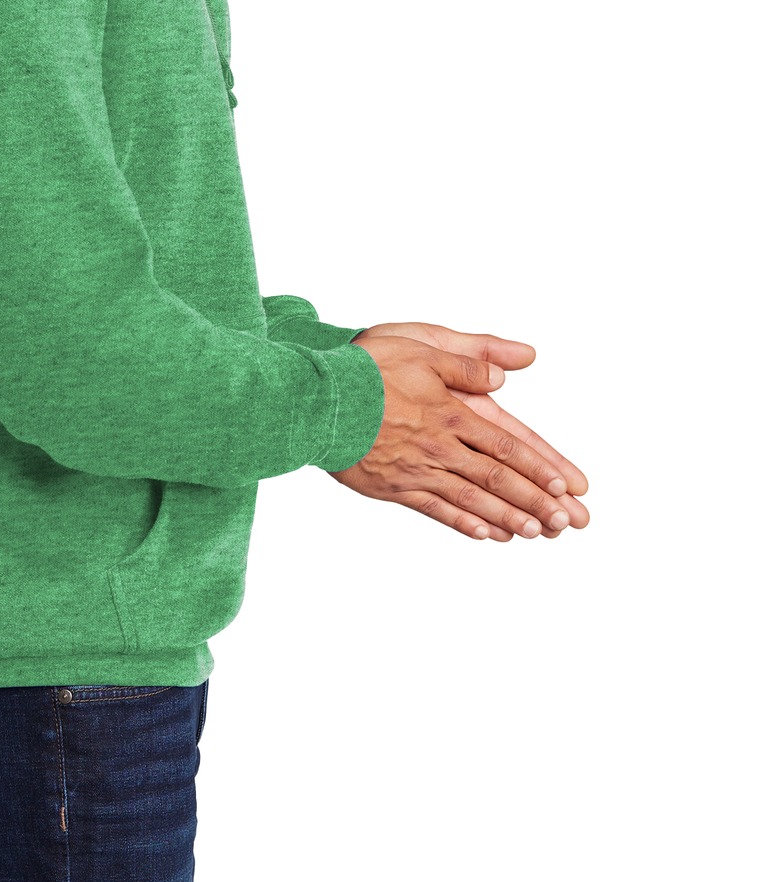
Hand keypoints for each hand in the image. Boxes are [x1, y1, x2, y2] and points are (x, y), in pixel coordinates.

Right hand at [329, 329, 585, 542]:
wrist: (313, 401)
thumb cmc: (367, 367)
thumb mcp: (423, 345)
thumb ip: (471, 358)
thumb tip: (516, 366)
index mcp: (452, 412)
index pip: (507, 444)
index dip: (540, 466)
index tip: (567, 486)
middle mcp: (441, 447)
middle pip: (497, 479)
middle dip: (536, 501)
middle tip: (568, 522)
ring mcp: (417, 471)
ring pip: (472, 500)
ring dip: (508, 517)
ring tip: (536, 533)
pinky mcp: (392, 486)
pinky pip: (435, 510)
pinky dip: (464, 523)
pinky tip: (486, 535)